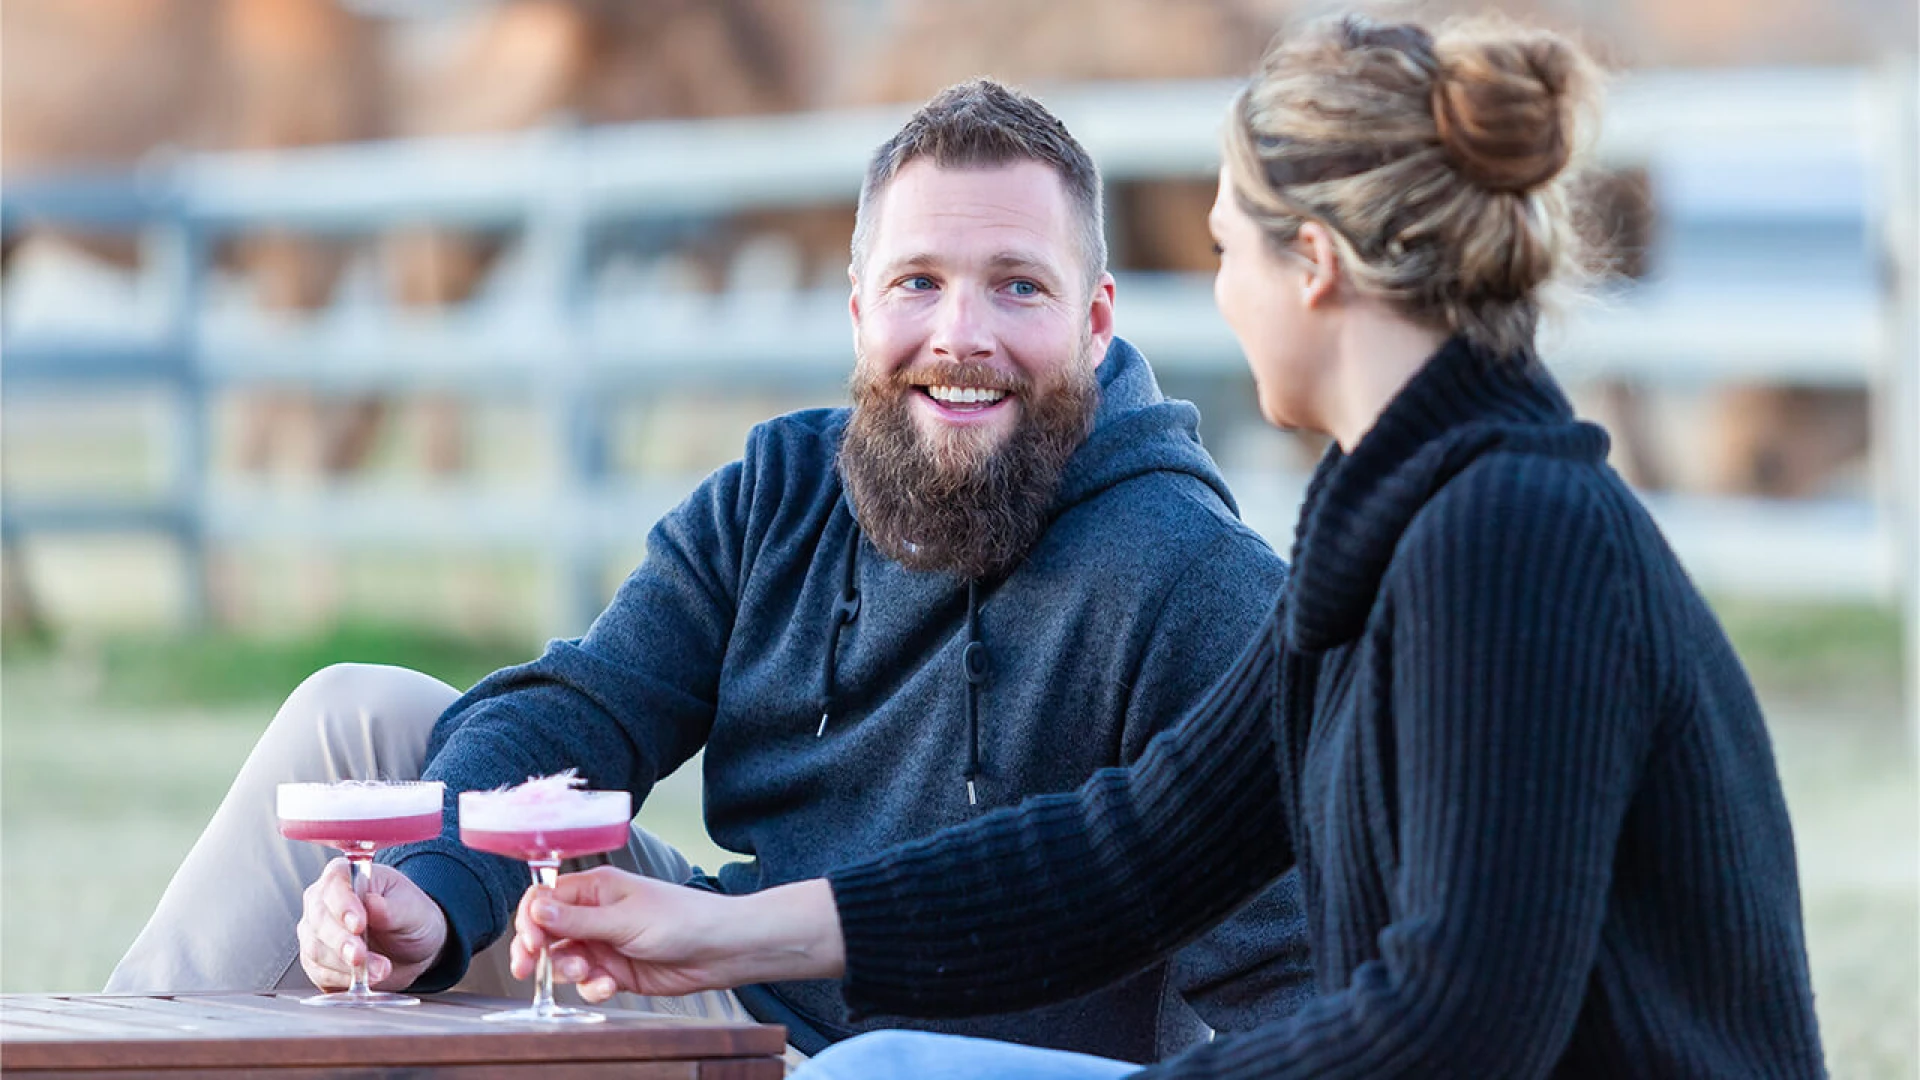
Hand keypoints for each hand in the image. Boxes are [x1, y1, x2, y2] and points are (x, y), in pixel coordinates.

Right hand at [298, 857, 447, 990]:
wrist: (413, 949)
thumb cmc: (412, 919)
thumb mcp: (413, 910)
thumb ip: (392, 908)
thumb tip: (372, 903)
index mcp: (348, 876)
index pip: (334, 884)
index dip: (343, 905)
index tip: (359, 924)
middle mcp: (324, 901)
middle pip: (319, 919)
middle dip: (342, 942)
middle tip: (361, 956)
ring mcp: (316, 932)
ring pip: (316, 949)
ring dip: (345, 965)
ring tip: (378, 970)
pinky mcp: (317, 961)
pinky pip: (319, 973)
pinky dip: (342, 980)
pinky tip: (363, 980)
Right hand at [510, 867, 844, 1002]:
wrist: (721, 949)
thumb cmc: (682, 919)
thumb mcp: (624, 918)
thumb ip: (577, 920)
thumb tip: (535, 910)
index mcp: (596, 889)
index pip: (545, 899)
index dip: (530, 920)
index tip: (529, 941)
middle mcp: (595, 915)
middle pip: (547, 933)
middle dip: (536, 951)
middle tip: (529, 966)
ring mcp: (604, 944)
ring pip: (564, 961)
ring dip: (568, 970)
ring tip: (589, 972)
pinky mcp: (616, 971)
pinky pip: (588, 983)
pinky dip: (592, 987)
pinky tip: (608, 986)